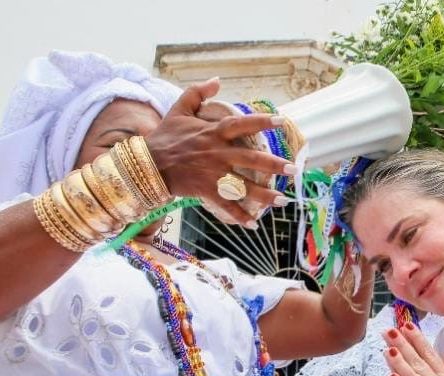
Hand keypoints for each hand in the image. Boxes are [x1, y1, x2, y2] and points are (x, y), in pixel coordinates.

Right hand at [145, 78, 289, 226]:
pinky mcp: (205, 190)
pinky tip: (254, 224)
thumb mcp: (178, 109)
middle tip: (293, 169)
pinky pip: (225, 205)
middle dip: (274, 165)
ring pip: (243, 186)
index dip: (262, 122)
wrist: (147, 163)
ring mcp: (212, 174)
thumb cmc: (165, 136)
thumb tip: (217, 80)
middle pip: (250, 159)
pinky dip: (239, 217)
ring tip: (284, 200)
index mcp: (213, 132)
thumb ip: (197, 93)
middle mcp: (217, 153)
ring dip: (265, 195)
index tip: (282, 121)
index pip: (242, 124)